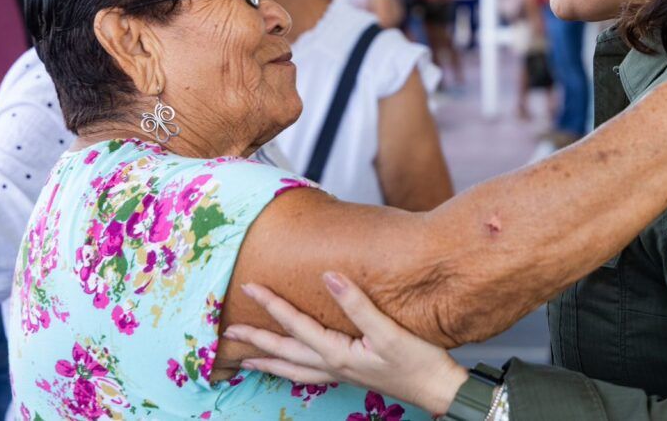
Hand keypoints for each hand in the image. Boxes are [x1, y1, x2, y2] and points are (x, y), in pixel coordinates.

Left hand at [223, 275, 467, 416]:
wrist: (438, 389)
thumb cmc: (417, 360)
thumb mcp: (388, 330)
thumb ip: (357, 303)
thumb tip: (329, 276)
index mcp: (337, 353)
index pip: (295, 325)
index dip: (271, 305)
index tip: (249, 287)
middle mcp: (332, 366)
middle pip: (284, 352)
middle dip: (255, 341)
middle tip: (229, 331)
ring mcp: (340, 374)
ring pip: (293, 369)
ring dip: (267, 362)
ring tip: (245, 360)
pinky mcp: (350, 375)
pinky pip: (308, 374)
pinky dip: (291, 370)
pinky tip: (291, 367)